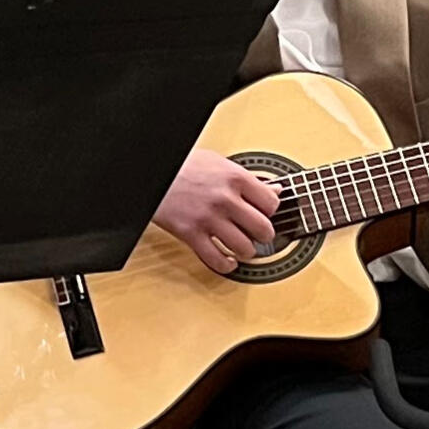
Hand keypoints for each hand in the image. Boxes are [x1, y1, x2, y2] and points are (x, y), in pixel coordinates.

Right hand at [153, 149, 281, 275]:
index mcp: (235, 177)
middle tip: (259, 234)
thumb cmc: (184, 165)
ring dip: (247, 251)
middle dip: (264, 235)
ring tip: (243, 246)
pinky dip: (226, 265)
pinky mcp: (191, 234)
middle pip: (263, 228)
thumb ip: (249, 178)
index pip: (271, 203)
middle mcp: (225, 198)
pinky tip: (228, 260)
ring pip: (244, 248)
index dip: (271, 211)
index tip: (266, 213)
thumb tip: (274, 189)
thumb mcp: (220, 163)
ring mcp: (209, 218)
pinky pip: (216, 260)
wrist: (154, 173)